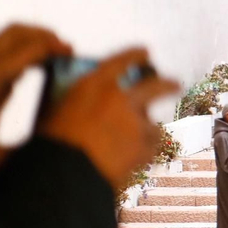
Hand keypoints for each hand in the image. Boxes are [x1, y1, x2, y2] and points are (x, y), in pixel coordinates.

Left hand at [0, 24, 69, 179]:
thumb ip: (27, 149)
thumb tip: (61, 138)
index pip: (18, 54)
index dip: (47, 49)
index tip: (72, 52)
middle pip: (12, 34)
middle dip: (43, 36)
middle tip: (69, 50)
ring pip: (9, 38)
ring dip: (36, 40)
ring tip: (61, 54)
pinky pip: (7, 53)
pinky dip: (28, 52)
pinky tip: (46, 65)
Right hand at [39, 47, 180, 190]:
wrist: (64, 175)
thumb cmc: (52, 144)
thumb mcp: (55, 111)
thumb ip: (75, 101)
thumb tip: (83, 102)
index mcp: (94, 83)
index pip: (123, 60)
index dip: (136, 55)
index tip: (145, 52)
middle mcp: (119, 98)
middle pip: (155, 85)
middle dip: (167, 85)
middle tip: (175, 85)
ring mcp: (135, 124)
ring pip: (153, 125)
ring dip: (149, 131)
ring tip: (142, 141)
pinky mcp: (143, 148)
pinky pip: (152, 149)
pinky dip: (145, 153)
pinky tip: (137, 160)